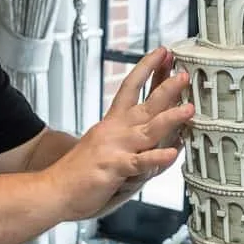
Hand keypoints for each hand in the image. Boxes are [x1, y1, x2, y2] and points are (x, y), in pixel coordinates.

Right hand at [45, 46, 192, 220]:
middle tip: (184, 74)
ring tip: (189, 109)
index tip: (162, 52)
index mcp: (112, 123)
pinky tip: (172, 153)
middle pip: (145, 104)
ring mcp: (115, 148)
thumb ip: (133, 144)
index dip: (147, 68)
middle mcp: (115, 131)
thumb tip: (161, 141)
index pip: (130, 88)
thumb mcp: (107, 150)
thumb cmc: (80, 174)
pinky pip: (140, 162)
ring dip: (170, 118)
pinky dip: (156, 158)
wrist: (53, 190)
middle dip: (166, 87)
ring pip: (149, 130)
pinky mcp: (114, 168)